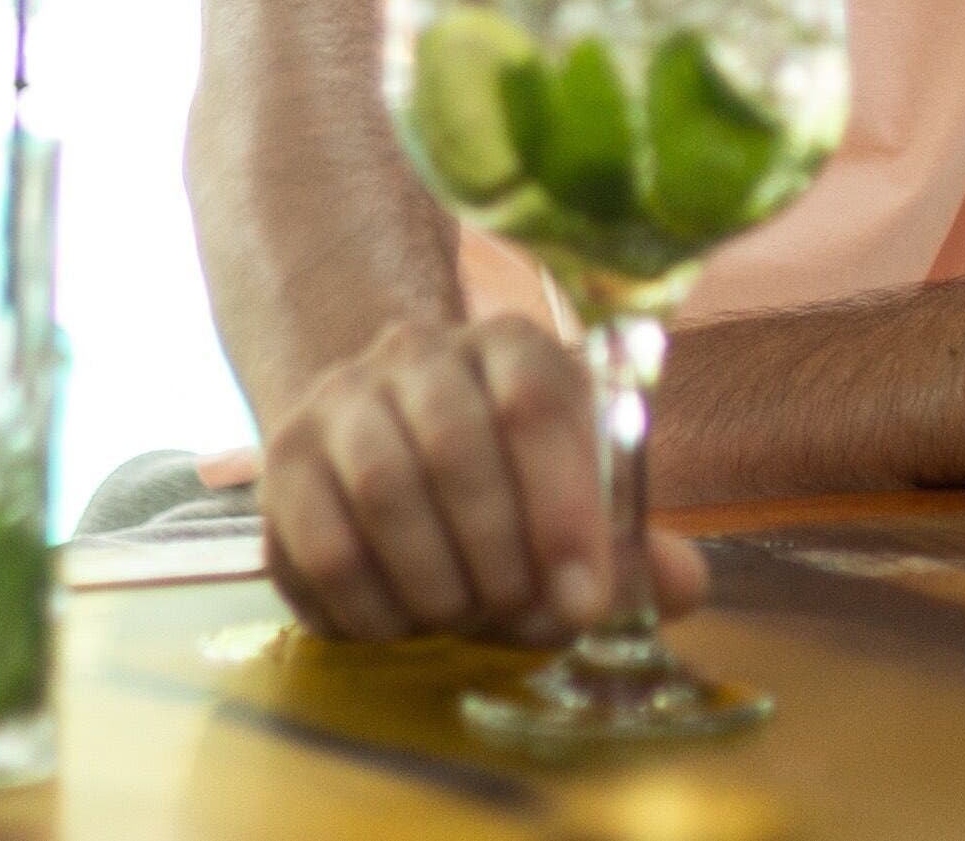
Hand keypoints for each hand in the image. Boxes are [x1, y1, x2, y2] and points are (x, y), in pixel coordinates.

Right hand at [251, 315, 708, 642]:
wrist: (386, 435)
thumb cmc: (505, 481)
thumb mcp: (575, 495)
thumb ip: (630, 544)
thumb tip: (683, 586)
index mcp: (510, 345)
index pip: (535, 403)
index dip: (564, 511)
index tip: (583, 600)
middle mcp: (417, 351)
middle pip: (455, 448)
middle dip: (497, 559)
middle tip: (517, 615)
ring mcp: (340, 398)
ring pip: (382, 489)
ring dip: (434, 582)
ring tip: (461, 616)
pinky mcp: (282, 460)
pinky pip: (321, 543)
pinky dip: (370, 604)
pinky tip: (400, 620)